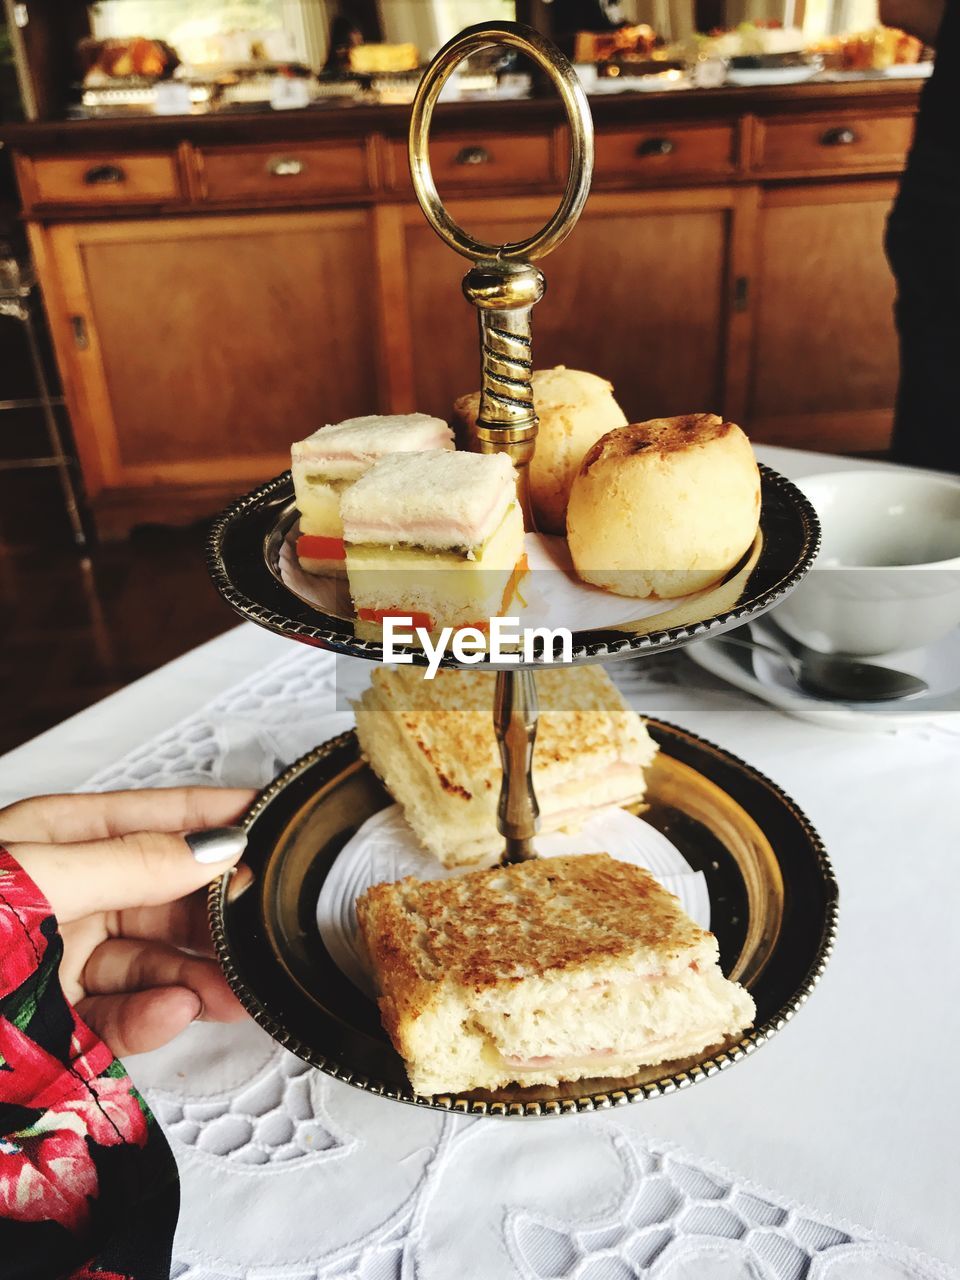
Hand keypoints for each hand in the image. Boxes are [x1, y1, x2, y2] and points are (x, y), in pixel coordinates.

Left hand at [0, 787, 255, 1057]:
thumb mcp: (35, 878)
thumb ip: (129, 864)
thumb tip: (213, 847)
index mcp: (55, 840)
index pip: (154, 819)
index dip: (215, 817)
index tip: (276, 820)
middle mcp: (65, 895)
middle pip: (165, 897)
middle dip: (217, 916)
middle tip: (264, 927)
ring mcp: (59, 960)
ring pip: (151, 962)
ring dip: (196, 977)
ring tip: (235, 992)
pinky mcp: (54, 1024)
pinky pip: (119, 1016)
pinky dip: (152, 1017)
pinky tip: (175, 1011)